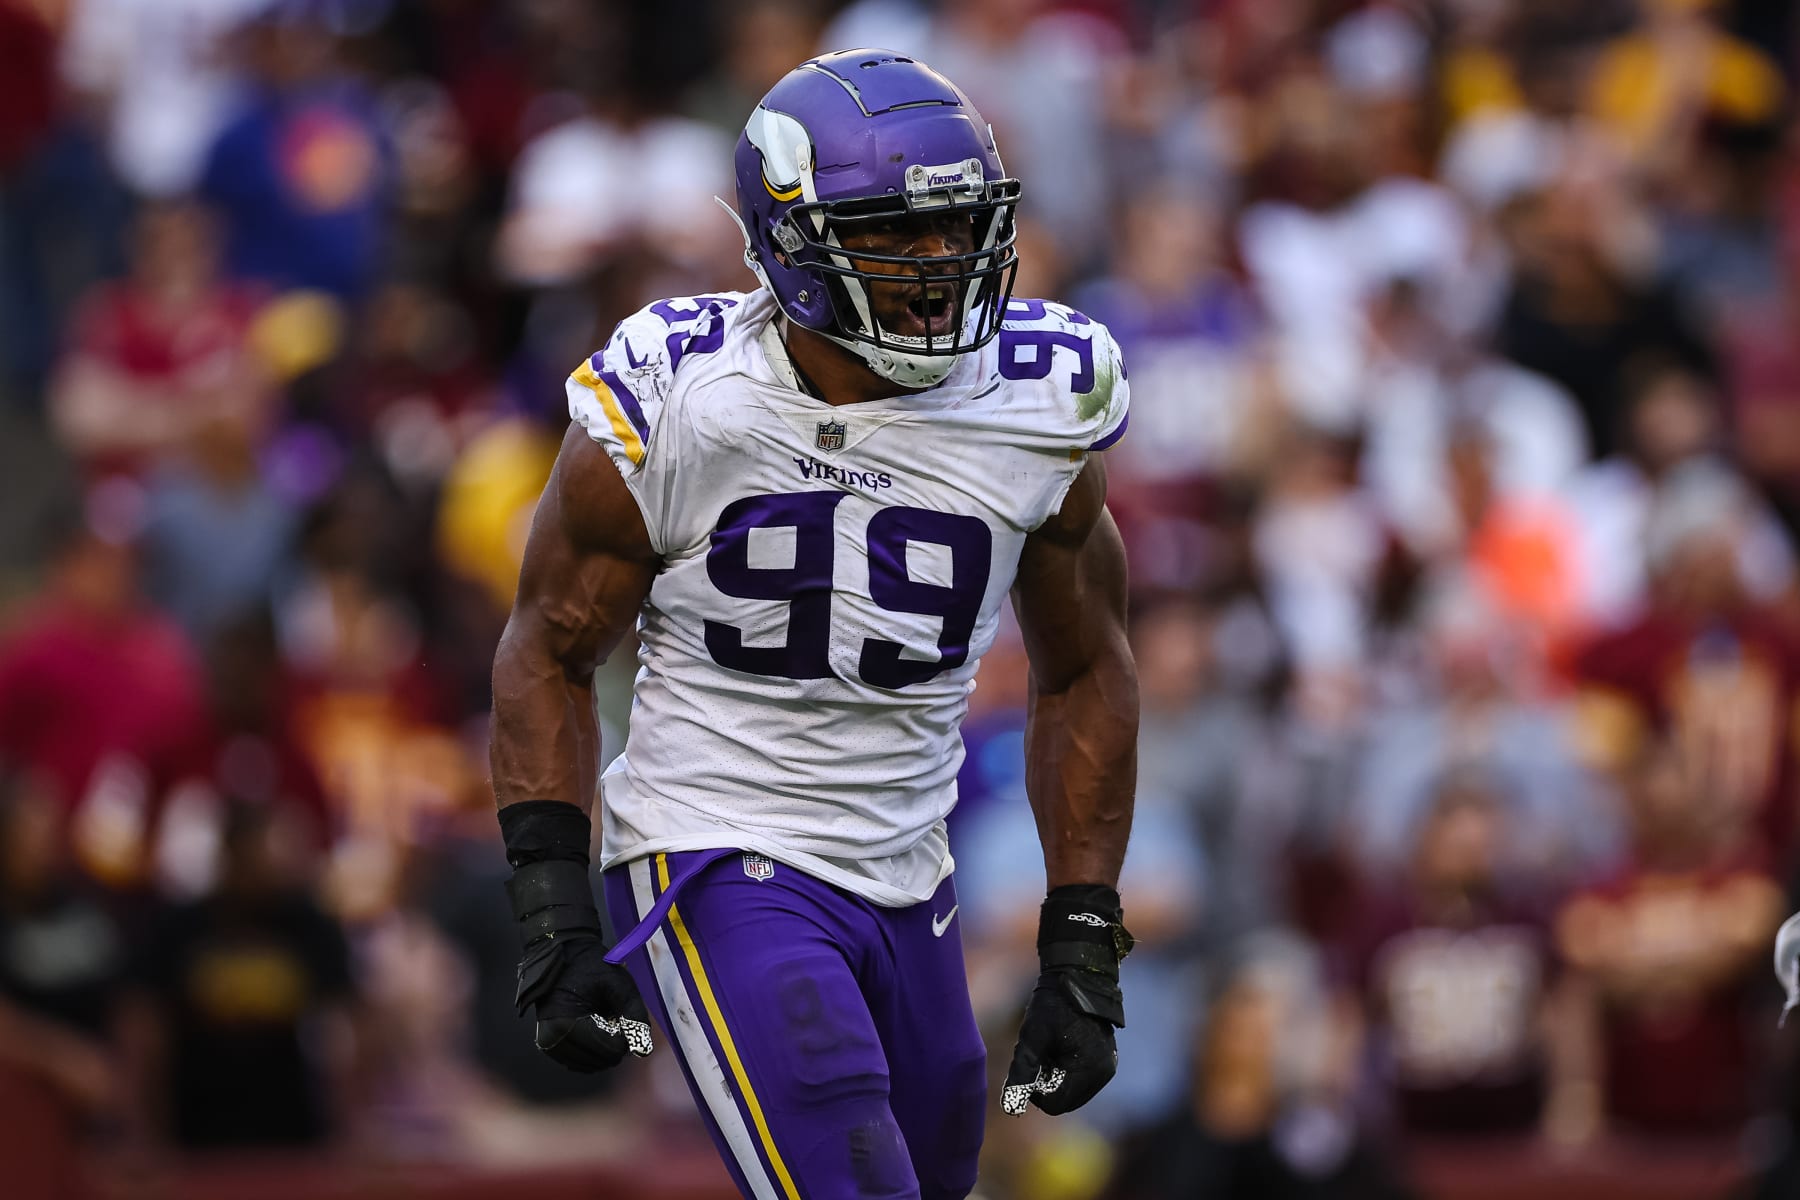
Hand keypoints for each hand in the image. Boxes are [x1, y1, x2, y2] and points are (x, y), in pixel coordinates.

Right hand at [516, 929, 654, 1072]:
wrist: (563, 957)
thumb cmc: (592, 967)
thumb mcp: (620, 985)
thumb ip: (635, 1015)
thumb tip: (644, 1050)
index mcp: (565, 1025)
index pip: (611, 1051)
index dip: (625, 1034)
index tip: (620, 1011)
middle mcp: (553, 1041)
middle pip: (603, 1061)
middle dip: (615, 1040)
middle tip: (610, 1013)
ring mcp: (550, 1047)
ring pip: (594, 1065)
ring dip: (604, 1045)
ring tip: (599, 1017)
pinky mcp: (552, 1049)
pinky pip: (583, 1063)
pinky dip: (594, 1050)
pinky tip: (592, 1027)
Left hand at [1001, 884, 1131, 1116]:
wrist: (1078, 973)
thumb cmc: (1054, 1003)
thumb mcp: (1032, 1037)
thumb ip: (1022, 1073)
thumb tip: (1010, 1110)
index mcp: (1091, 1072)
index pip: (1055, 1105)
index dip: (1034, 1091)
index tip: (1028, 1063)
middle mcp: (1104, 1074)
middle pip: (1064, 1100)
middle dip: (1045, 1082)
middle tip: (1038, 1051)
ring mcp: (1106, 1067)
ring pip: (1070, 1090)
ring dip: (1054, 1075)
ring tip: (1048, 1045)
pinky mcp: (1104, 1058)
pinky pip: (1078, 1077)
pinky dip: (1064, 1067)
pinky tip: (1057, 1043)